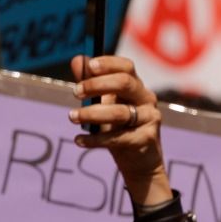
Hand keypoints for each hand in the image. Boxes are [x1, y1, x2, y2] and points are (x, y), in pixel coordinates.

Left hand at [68, 54, 170, 204]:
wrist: (138, 161)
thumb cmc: (118, 128)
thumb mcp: (104, 104)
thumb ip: (91, 84)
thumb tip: (77, 60)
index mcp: (136, 87)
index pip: (126, 67)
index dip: (109, 63)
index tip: (89, 66)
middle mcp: (146, 99)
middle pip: (125, 83)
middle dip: (97, 85)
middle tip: (75, 92)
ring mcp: (148, 119)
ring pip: (120, 113)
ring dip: (91, 114)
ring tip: (71, 117)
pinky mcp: (146, 140)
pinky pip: (117, 138)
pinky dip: (94, 140)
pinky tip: (78, 140)